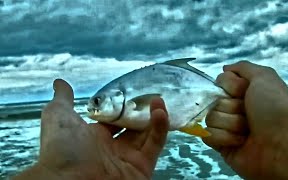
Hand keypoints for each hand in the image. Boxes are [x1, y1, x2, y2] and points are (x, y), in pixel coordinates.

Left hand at [14, 79, 168, 179]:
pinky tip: (160, 112)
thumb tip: (60, 82)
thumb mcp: (59, 118)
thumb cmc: (61, 150)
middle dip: (143, 111)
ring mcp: (128, 158)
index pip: (116, 119)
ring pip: (148, 135)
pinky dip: (161, 129)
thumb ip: (63, 100)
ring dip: (155, 116)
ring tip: (158, 100)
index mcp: (95, 136)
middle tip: (151, 95)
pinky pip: (155, 146)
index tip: (134, 91)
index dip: (125, 106)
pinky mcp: (141, 167)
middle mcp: (113, 148)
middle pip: (134, 126)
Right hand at [203, 61, 287, 178]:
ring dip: (231, 123)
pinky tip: (240, 142)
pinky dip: (225, 138)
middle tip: (248, 113)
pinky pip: (208, 136)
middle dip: (232, 107)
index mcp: (242, 93)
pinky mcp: (220, 145)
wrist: (280, 143)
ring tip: (247, 130)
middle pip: (213, 100)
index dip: (230, 86)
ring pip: (211, 118)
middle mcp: (233, 108)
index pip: (219, 82)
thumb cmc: (273, 108)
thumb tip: (224, 69)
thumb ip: (243, 67)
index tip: (244, 91)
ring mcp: (225, 127)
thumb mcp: (264, 76)